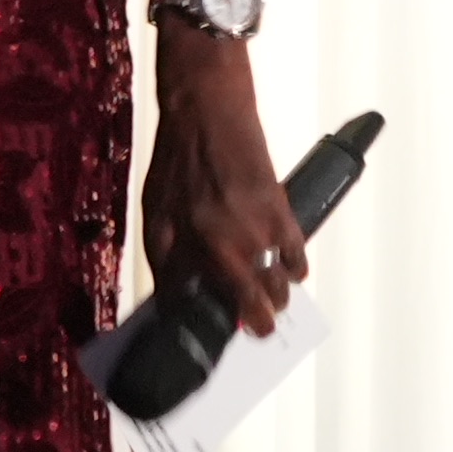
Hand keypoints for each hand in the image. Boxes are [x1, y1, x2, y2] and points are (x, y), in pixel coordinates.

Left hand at [139, 29, 295, 329]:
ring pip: (276, 287)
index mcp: (183, 247)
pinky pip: (297, 256)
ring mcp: (254, 230)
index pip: (194, 308)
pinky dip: (296, 268)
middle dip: (255, 323)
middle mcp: (219, 245)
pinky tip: (290, 270)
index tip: (212, 337)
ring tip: (273, 300)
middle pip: (249, 306)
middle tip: (258, 329)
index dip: (202, 328)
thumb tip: (177, 298)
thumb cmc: (178, 164)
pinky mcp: (280, 211)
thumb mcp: (155, 213)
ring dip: (276, 298)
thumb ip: (167, 258)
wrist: (207, 114)